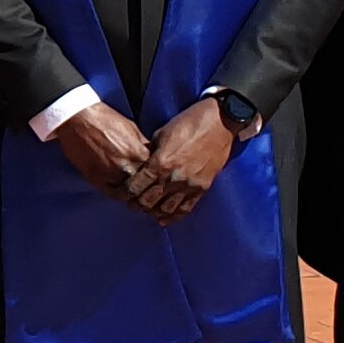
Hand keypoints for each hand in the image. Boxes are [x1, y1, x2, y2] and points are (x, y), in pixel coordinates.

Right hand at [47, 104, 152, 206]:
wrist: (78, 118)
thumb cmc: (105, 119)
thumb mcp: (132, 128)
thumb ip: (144, 146)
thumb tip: (153, 156)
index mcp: (140, 154)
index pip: (157, 174)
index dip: (158, 178)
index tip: (157, 180)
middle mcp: (129, 166)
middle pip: (146, 186)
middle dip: (149, 189)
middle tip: (150, 191)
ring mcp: (112, 174)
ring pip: (131, 193)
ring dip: (135, 195)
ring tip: (137, 194)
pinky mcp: (97, 179)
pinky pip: (114, 194)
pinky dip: (119, 195)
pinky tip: (122, 193)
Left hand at [128, 103, 240, 225]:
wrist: (220, 123)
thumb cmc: (189, 122)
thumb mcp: (163, 133)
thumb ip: (151, 151)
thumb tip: (142, 161)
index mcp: (159, 163)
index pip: (136, 186)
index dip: (126, 192)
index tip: (123, 193)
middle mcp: (172, 178)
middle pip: (148, 201)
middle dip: (137, 204)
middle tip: (133, 203)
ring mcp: (189, 185)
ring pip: (166, 209)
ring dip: (154, 211)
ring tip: (148, 210)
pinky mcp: (202, 188)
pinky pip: (186, 208)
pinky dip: (174, 216)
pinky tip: (165, 220)